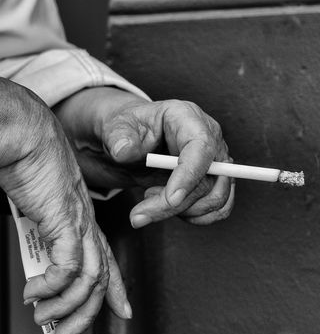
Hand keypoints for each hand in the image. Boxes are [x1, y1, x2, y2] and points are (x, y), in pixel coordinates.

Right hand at [0, 108, 132, 333]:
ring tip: (43, 318)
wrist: (21, 130)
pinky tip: (35, 292)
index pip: (105, 255)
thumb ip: (36, 213)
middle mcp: (84, 219)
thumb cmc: (23, 151)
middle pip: (99, 278)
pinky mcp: (64, 220)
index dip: (114, 286)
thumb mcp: (34, 190)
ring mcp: (77, 220)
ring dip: (65, 308)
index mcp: (80, 210)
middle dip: (85, 314)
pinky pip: (67, 269)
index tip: (123, 309)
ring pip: (87, 280)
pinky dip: (52, 287)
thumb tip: (27, 231)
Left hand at [56, 88, 234, 227]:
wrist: (130, 142)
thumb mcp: (115, 127)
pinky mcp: (216, 180)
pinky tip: (167, 207)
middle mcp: (209, 137)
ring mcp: (216, 160)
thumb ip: (118, 138)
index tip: (170, 199)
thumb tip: (124, 150)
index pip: (201, 146)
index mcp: (187, 116)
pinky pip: (218, 208)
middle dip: (173, 204)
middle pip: (208, 179)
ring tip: (149, 197)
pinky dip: (193, 216)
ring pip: (214, 199)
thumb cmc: (127, 130)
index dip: (190, 174)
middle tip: (139, 213)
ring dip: (180, 211)